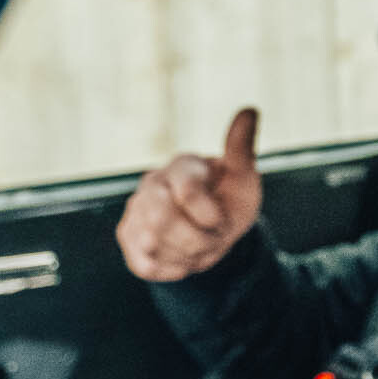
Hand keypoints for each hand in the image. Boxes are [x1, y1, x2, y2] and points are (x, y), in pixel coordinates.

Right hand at [116, 107, 261, 281]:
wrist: (217, 228)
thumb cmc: (229, 197)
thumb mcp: (243, 177)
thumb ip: (241, 148)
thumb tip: (249, 110)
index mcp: (181, 165)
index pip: (187, 193)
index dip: (210, 217)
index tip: (221, 220)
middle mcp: (152, 184)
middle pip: (161, 220)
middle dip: (196, 239)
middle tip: (213, 238)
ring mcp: (135, 210)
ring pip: (152, 245)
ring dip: (187, 255)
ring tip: (200, 245)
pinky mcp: (128, 237)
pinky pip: (145, 264)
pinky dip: (171, 268)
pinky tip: (184, 257)